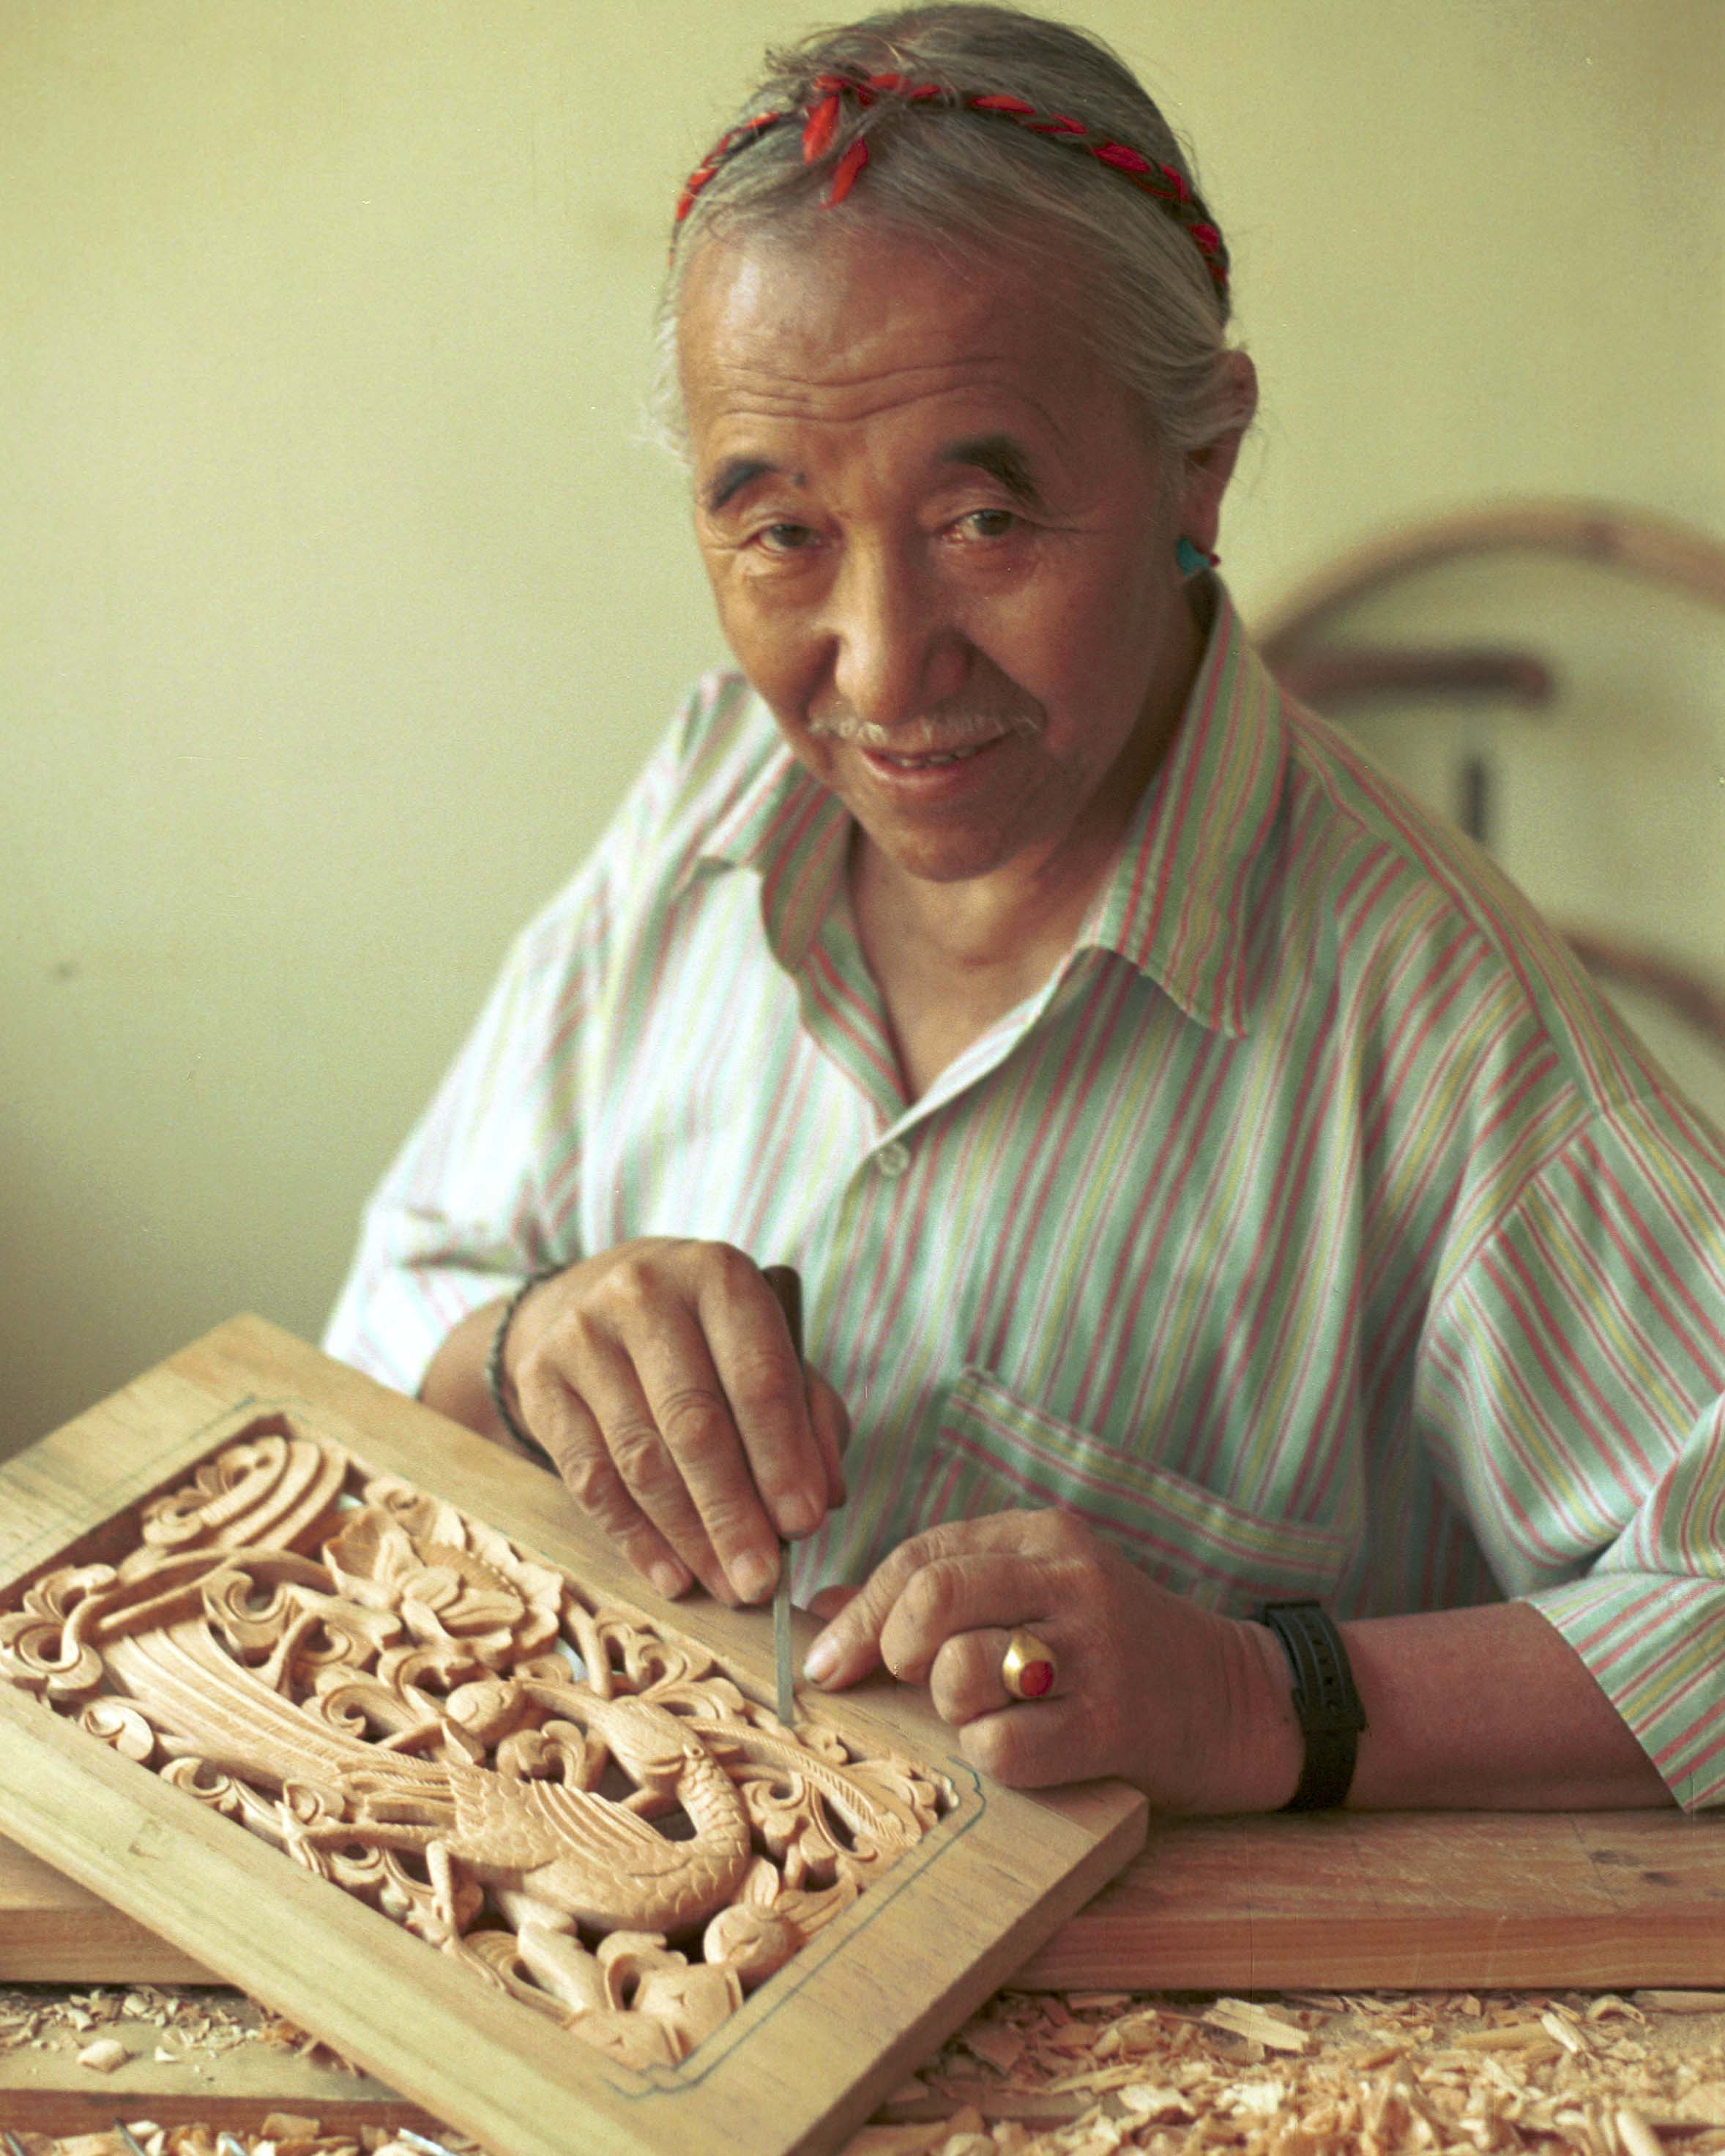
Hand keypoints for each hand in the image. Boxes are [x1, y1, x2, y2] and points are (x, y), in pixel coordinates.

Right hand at [502, 1240, 847, 1605]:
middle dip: (733, 1512)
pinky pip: (588, 1477)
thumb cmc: (705, 1338)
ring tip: (726, 1586)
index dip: (784, 1458)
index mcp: (718, 1275)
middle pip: (694, 1423)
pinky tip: (670, 1575)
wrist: (588, 1300)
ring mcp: (583, 1335)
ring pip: (640, 1457)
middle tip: (762, 1579)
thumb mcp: (767, 1348)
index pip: (758, 1377)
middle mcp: (644, 1294)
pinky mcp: (541, 1382)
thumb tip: (823, 1497)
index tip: (806, 1523)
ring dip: (688, 1536)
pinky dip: (634, 1537)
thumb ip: (809, 1413)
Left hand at [801, 1510, 1301, 1811]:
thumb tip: (821, 1612)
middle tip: (910, 1681)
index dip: (860, 1615)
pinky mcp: (1113, 1723)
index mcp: (1045, 1537)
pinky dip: (993, 1758)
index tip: (826, 1664)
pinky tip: (1027, 1749)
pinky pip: (1002, 1746)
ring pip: (958, 1672)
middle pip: (932, 1597)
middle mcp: (1070, 1580)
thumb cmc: (1113, 1651)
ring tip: (990, 1711)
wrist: (1239, 1701)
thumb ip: (937, 1593)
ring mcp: (1095, 1651)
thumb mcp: (1035, 1595)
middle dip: (894, 1649)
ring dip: (952, 1708)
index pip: (921, 1556)